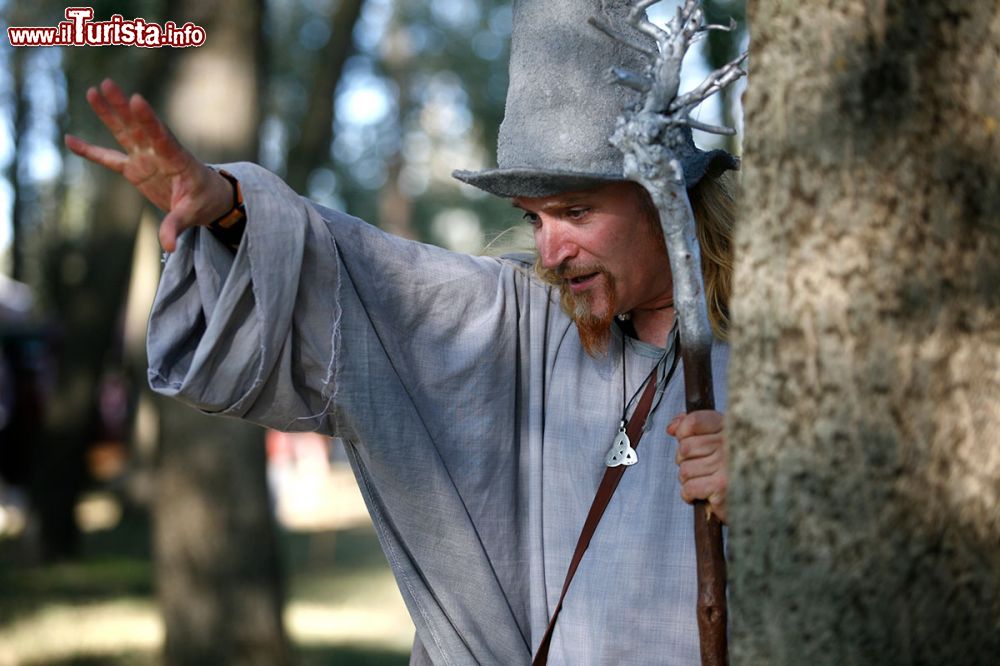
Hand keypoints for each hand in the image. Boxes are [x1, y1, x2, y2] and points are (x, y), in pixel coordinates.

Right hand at [64, 78, 232, 250]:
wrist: (207, 199)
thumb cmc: (204, 201)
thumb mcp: (192, 215)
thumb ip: (176, 226)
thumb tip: (169, 247)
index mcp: (177, 160)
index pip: (162, 138)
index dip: (149, 120)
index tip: (138, 100)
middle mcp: (159, 154)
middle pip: (138, 127)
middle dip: (123, 107)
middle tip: (108, 84)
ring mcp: (145, 159)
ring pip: (124, 133)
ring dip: (109, 113)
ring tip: (92, 91)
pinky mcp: (135, 169)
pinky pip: (109, 159)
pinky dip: (90, 151)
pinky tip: (70, 140)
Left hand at [668, 410, 727, 523]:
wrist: (760, 501)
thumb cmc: (733, 470)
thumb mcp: (717, 441)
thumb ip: (694, 429)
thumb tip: (671, 428)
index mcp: (729, 428)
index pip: (694, 421)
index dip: (683, 431)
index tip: (685, 439)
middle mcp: (729, 443)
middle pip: (685, 447)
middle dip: (685, 461)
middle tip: (700, 468)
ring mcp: (725, 465)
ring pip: (684, 470)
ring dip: (688, 480)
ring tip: (705, 482)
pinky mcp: (721, 486)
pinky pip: (689, 488)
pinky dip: (689, 494)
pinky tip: (703, 494)